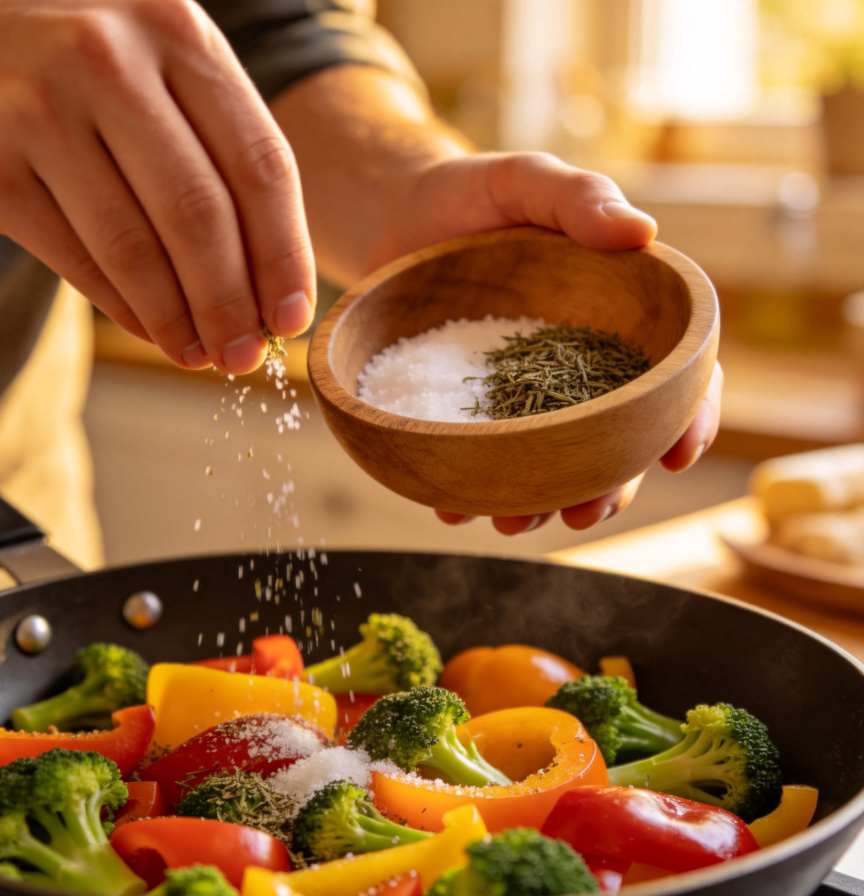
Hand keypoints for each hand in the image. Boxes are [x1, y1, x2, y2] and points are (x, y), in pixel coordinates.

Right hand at [0, 0, 314, 373]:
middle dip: (234, 304)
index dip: (284, 253)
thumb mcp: (145, 72)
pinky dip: (125, 310)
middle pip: (202, 214)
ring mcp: (40, 109)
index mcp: (172, 29)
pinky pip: (79, 264)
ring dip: (180, 320)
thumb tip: (269, 278)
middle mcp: (108, 57)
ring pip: (138, 249)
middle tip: (247, 357)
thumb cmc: (57, 71)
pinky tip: (152, 330)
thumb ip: (208, 150)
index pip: (260, 162)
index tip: (293, 316)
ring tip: (201, 356)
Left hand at [369, 153, 720, 534]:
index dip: (687, 416)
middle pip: (615, 440)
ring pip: (550, 464)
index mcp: (616, 318)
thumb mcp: (529, 182)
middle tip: (583, 513)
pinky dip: (469, 491)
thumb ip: (581, 199)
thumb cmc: (478, 194)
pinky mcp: (470, 410)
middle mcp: (577, 368)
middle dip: (609, 485)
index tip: (676, 454)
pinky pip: (480, 460)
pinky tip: (451, 508)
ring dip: (539, 503)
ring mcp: (523, 396)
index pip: (673, 373)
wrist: (398, 216)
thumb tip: (642, 233)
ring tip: (512, 522)